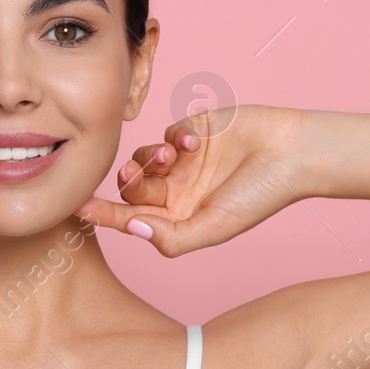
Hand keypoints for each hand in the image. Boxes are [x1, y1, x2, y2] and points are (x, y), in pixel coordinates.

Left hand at [75, 105, 302, 256]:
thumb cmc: (259, 196)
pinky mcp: (192, 130)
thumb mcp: (215, 227)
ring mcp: (184, 161)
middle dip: (129, 182)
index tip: (76, 206)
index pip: (131, 218)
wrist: (292, 153)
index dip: (102, 214)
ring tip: (173, 155)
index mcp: (179, 219)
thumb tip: (132, 230)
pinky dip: (175, 136)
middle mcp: (178, 191)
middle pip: (132, 189)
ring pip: (143, 159)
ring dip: (150, 157)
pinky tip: (195, 140)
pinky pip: (166, 132)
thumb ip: (172, 237)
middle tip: (136, 175)